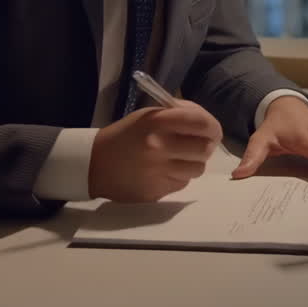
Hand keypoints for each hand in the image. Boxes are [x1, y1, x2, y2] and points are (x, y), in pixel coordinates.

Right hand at [89, 100, 221, 201]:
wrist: (94, 164)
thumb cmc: (126, 135)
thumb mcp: (148, 116)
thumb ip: (178, 115)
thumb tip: (206, 123)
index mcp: (157, 123)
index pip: (202, 124)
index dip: (212, 127)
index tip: (211, 130)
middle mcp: (159, 147)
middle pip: (204, 149)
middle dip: (205, 146)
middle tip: (197, 145)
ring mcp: (158, 172)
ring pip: (197, 169)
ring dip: (193, 163)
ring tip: (177, 158)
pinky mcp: (157, 191)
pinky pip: (182, 183)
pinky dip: (179, 176)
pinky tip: (164, 171)